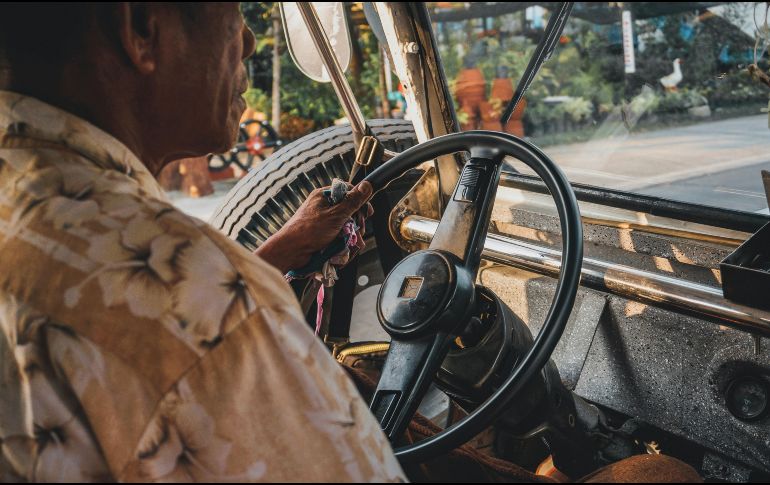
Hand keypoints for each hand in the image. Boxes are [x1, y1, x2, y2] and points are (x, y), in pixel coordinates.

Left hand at [255, 181, 373, 273]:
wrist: (291, 252)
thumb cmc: (308, 231)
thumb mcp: (335, 214)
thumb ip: (353, 201)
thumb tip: (367, 185)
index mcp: (324, 196)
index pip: (349, 193)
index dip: (360, 203)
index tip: (367, 213)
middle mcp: (325, 208)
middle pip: (351, 213)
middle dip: (356, 226)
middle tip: (356, 233)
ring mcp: (325, 223)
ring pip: (347, 229)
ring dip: (350, 240)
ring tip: (347, 247)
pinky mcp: (325, 237)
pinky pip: (340, 240)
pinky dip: (343, 247)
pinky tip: (341, 252)